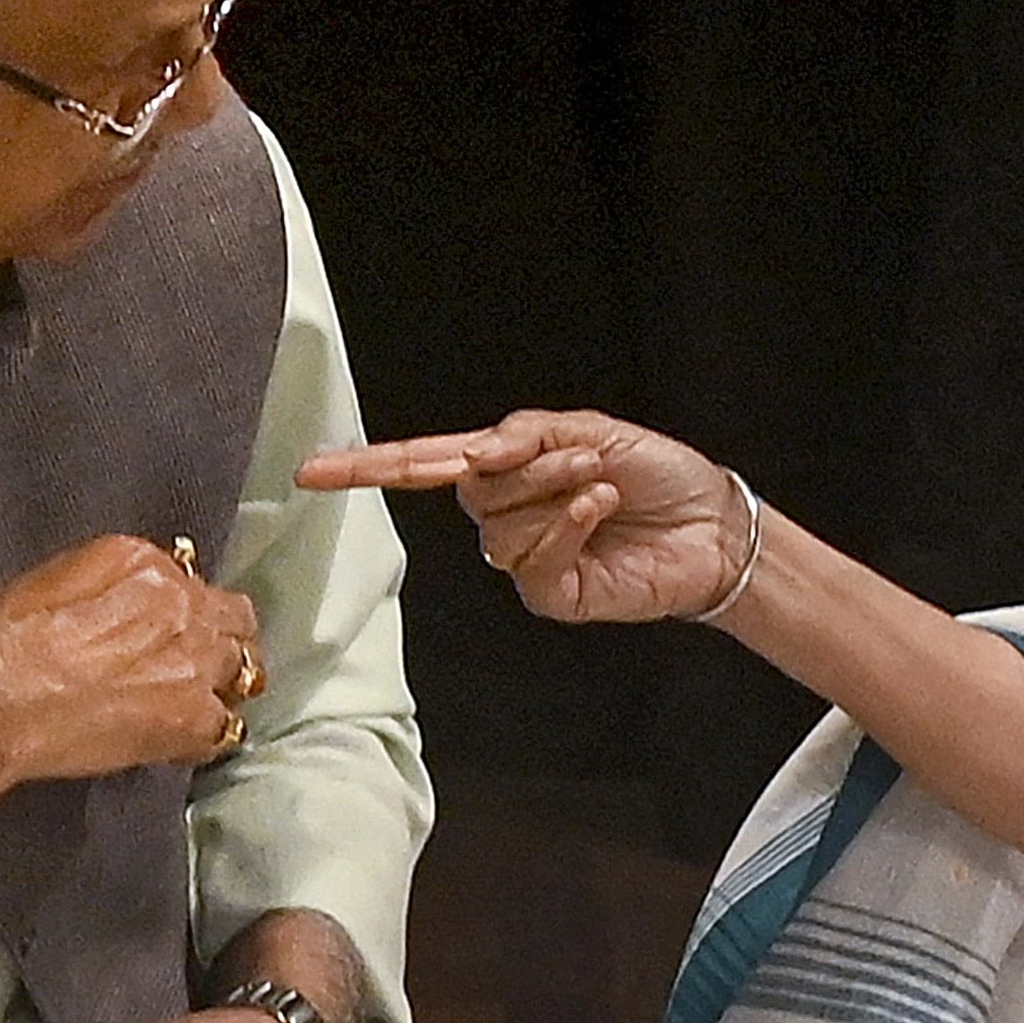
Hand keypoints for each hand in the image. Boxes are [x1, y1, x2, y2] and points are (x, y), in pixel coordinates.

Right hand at [0, 533, 264, 808]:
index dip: (187, 610)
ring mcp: (195, 665)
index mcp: (146, 564)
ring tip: (193, 702)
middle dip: (220, 640)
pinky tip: (182, 739)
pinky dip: (209, 735)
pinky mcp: (192, 722)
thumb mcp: (56, 578)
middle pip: (234, 622)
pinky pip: (226, 729)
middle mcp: (184, 606)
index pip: (195, 583)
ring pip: (243, 672)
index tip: (168, 631)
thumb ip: (114, 580)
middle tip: (195, 664)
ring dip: (222, 684)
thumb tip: (144, 590)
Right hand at [299, 410, 745, 625]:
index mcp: (506, 469)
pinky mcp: (551, 593)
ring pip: (499, 523)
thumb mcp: (587, 429)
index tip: (310, 471)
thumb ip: (522, 436)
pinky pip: (531, 558)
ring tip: (601, 486)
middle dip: (528, 464)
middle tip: (584, 457)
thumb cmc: (658, 474)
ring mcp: (526, 558)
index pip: (421, 465)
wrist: (712, 523)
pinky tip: (602, 508)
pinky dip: (566, 524)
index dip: (366, 468)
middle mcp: (507, 515)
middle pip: (469, 487)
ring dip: (554, 492)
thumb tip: (470, 454)